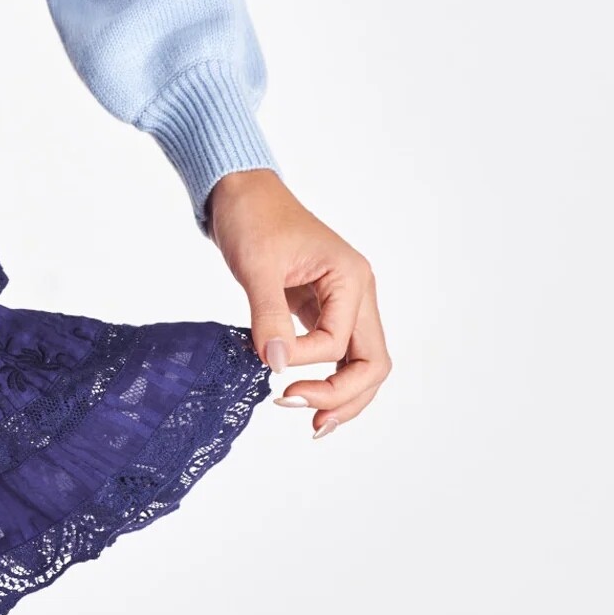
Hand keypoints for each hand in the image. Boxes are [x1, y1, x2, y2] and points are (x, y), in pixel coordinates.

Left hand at [203, 170, 390, 437]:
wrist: (240, 191)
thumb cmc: (252, 216)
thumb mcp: (257, 266)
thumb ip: (268, 316)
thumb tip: (277, 365)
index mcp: (350, 277)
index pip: (340, 342)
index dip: (305, 360)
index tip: (267, 360)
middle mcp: (357, 291)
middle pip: (373, 362)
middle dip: (344, 396)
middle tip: (308, 420)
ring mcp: (344, 301)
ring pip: (362, 362)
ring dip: (343, 395)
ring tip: (314, 423)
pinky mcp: (324, 308)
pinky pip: (339, 352)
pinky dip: (329, 378)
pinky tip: (307, 395)